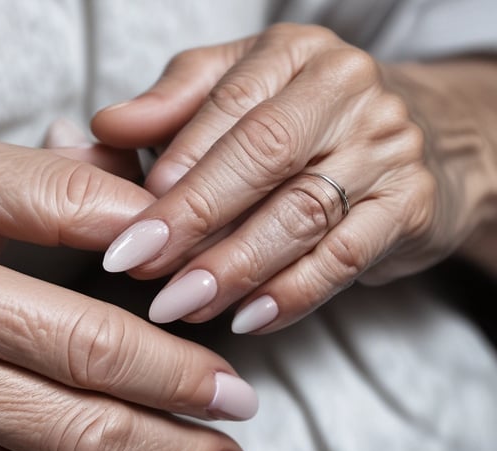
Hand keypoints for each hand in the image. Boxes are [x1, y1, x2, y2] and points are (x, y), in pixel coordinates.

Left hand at [92, 23, 493, 332]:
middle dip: (195, 217)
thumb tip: (106, 126)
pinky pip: (344, 258)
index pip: (228, 106)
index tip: (128, 218)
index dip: (176, 164)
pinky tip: (247, 316)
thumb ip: (173, 105)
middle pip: (264, 156)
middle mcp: (345, 91)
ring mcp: (385, 148)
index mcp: (294, 54)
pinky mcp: (410, 206)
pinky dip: (291, 294)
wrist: (424, 138)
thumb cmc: (308, 118)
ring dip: (235, 266)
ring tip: (182, 301)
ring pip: (301, 213)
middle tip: (142, 265)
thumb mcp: (240, 90)